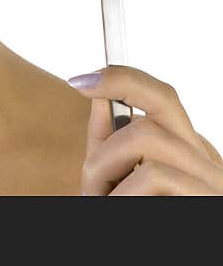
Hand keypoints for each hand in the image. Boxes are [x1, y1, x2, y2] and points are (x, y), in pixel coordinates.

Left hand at [67, 65, 222, 194]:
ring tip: (101, 202)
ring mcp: (212, 184)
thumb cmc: (132, 210)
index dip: (121, 79)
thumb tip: (98, 93)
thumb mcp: (114, 178)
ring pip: (144, 139)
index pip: (163, 97)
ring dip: (103, 173)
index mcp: (188, 155)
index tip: (80, 81)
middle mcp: (208, 166)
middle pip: (149, 118)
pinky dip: (120, 195)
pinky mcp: (206, 199)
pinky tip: (116, 207)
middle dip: (104, 149)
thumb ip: (107, 140)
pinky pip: (154, 175)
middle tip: (90, 186)